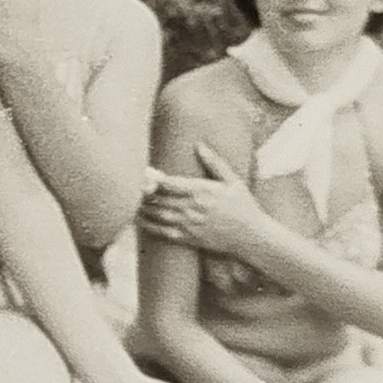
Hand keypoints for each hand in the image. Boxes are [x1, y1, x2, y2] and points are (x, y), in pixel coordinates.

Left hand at [139, 143, 268, 256]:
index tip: (141, 172)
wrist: (252, 237)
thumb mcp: (233, 181)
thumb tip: (199, 145)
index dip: (151, 177)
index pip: (168, 182)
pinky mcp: (187, 238)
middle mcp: (192, 207)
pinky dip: (147, 225)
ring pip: (156, 214)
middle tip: (130, 184)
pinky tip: (137, 218)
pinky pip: (161, 231)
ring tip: (130, 199)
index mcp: (202, 191)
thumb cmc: (244, 206)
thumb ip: (214, 163)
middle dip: (143, 191)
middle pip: (158, 197)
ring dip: (141, 206)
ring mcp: (188, 224)